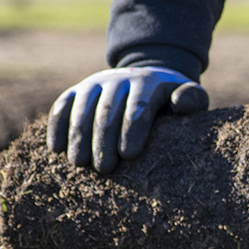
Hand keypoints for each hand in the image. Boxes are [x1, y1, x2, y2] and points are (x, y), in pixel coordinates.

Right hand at [47, 66, 207, 172]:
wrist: (147, 80)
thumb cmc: (171, 100)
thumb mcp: (190, 96)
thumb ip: (193, 99)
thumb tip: (180, 103)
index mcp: (147, 83)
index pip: (139, 104)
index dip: (133, 128)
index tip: (129, 154)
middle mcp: (118, 80)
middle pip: (108, 109)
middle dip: (103, 139)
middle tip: (103, 169)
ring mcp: (95, 84)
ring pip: (82, 107)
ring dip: (78, 135)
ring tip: (78, 164)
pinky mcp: (77, 91)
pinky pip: (62, 105)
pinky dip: (57, 125)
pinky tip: (56, 149)